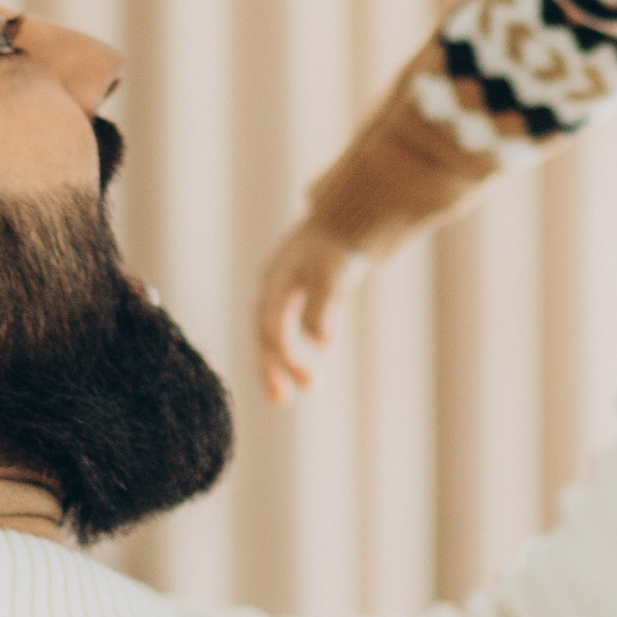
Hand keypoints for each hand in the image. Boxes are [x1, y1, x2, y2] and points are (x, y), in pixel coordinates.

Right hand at [257, 215, 367, 405]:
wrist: (350, 215)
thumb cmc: (341, 243)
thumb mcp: (334, 275)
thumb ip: (323, 306)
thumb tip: (318, 342)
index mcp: (275, 280)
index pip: (274, 328)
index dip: (287, 358)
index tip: (309, 383)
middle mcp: (273, 286)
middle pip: (265, 334)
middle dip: (271, 368)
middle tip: (280, 401)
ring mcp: (283, 290)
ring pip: (273, 333)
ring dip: (278, 364)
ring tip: (284, 396)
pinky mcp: (298, 294)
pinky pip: (286, 328)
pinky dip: (289, 351)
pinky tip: (301, 372)